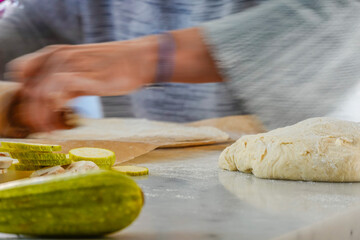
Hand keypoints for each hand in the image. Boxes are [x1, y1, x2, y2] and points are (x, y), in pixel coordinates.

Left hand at [7, 36, 157, 131]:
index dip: (24, 96)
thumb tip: (54, 106)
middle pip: (29, 88)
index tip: (34, 114)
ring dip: (41, 116)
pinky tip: (60, 124)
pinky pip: (56, 95)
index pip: (22, 74)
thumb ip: (66, 85)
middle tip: (42, 129)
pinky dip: (53, 112)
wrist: (138, 59)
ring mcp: (70, 64)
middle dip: (31, 113)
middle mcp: (58, 56)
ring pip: (40, 93)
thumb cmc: (115, 67)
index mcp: (55, 52)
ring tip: (50, 131)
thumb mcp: (85, 71)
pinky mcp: (82, 76)